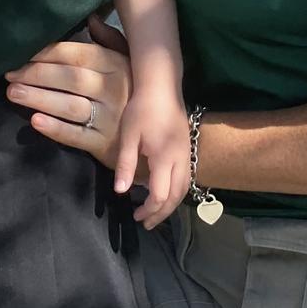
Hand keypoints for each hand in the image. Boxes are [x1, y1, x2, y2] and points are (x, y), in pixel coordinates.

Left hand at [5, 15, 141, 175]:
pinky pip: (76, 136)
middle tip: (9, 74)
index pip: (77, 55)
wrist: (154, 139)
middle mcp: (114, 89)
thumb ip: (109, 40)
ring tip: (13, 93)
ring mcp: (111, 118)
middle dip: (37, 74)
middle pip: (70, 78)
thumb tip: (91, 17)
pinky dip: (55, 129)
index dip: (48, 53)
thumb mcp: (128, 62)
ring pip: (70, 105)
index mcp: (117, 64)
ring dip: (39, 98)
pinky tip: (35, 122)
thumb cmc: (134, 93)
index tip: (22, 53)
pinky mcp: (105, 145)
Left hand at [115, 89, 189, 229]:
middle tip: (146, 223)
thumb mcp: (129, 135)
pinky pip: (185, 177)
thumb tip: (120, 191)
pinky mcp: (187, 147)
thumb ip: (125, 164)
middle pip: (176, 196)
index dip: (149, 210)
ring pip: (184, 187)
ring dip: (171, 203)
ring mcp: (186, 153)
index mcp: (165, 158)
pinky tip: (163, 189)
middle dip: (161, 213)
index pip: (160, 195)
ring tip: (156, 211)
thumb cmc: (142, 108)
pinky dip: (176, 190)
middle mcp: (180, 159)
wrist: (162, 84)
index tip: (135, 216)